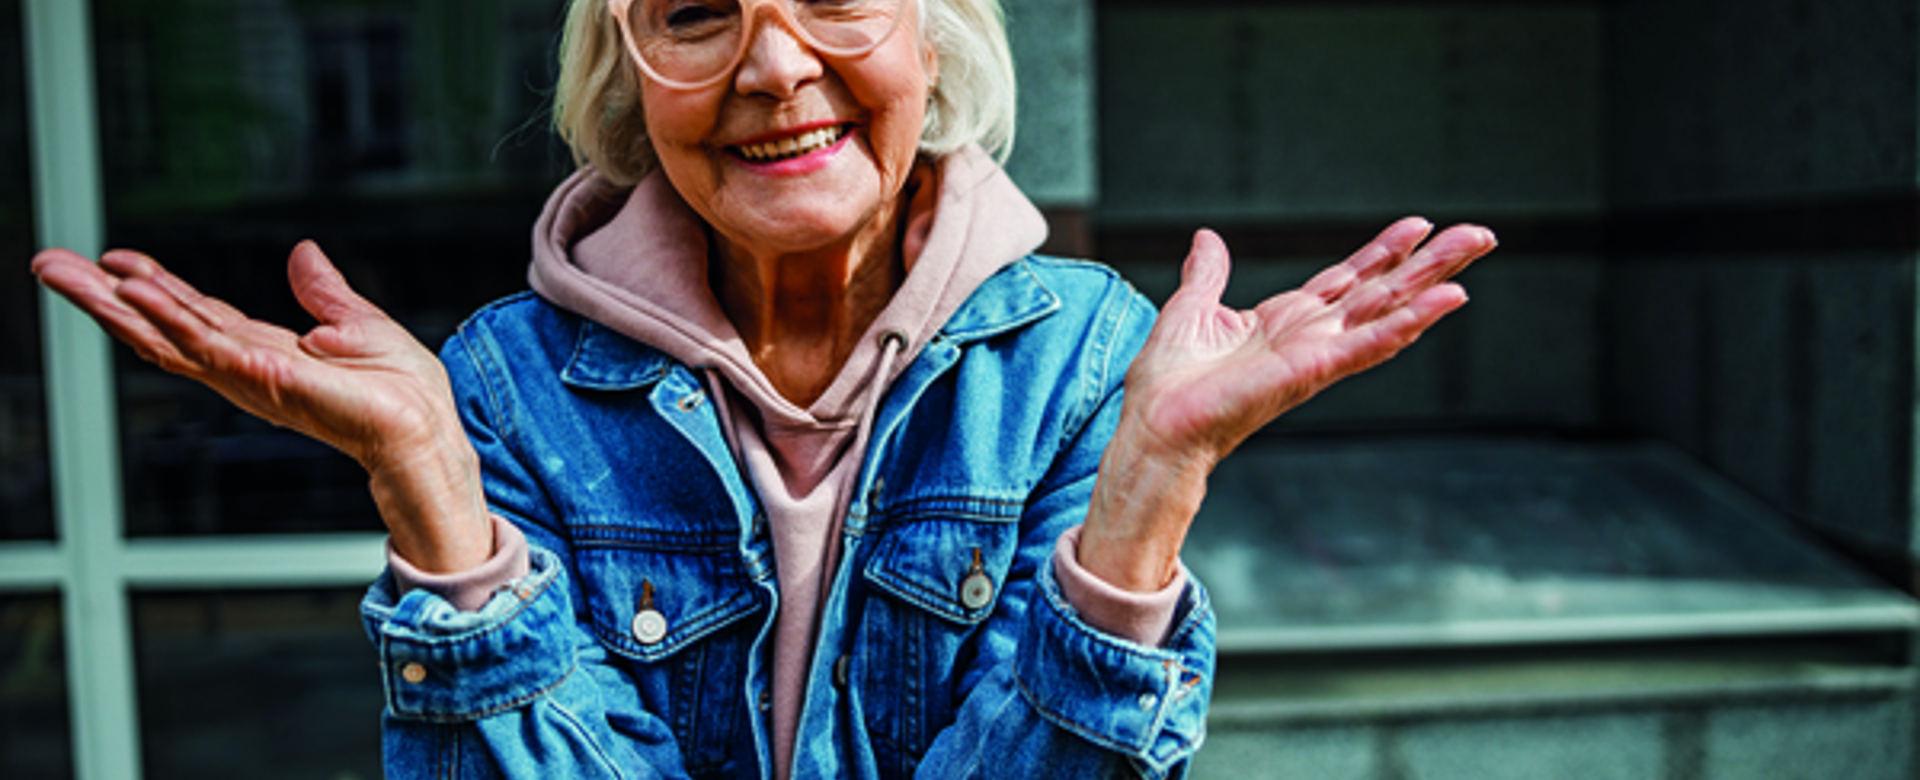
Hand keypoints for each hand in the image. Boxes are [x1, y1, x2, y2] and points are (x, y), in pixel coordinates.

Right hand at [32, 242, 490, 571]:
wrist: (427, 430)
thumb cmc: (403, 394)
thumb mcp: (358, 324)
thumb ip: (323, 293)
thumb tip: (304, 254)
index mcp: (262, 352)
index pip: (193, 314)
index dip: (152, 286)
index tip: (112, 258)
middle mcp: (245, 368)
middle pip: (159, 327)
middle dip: (101, 297)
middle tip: (48, 264)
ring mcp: (251, 377)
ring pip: (167, 335)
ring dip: (117, 304)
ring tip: (72, 272)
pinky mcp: (269, 379)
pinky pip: (209, 345)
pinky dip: (171, 318)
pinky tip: (138, 294)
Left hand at [1081, 218, 1495, 590]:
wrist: (1155, 425)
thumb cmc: (1169, 384)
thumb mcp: (1191, 309)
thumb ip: (1208, 274)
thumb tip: (1208, 239)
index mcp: (1286, 321)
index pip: (1348, 279)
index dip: (1383, 251)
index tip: (1419, 224)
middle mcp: (1311, 337)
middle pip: (1383, 290)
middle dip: (1431, 262)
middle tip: (1479, 234)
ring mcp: (1318, 354)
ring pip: (1388, 309)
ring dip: (1434, 281)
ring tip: (1474, 249)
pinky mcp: (1314, 370)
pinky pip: (1371, 343)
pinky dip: (1409, 320)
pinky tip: (1447, 299)